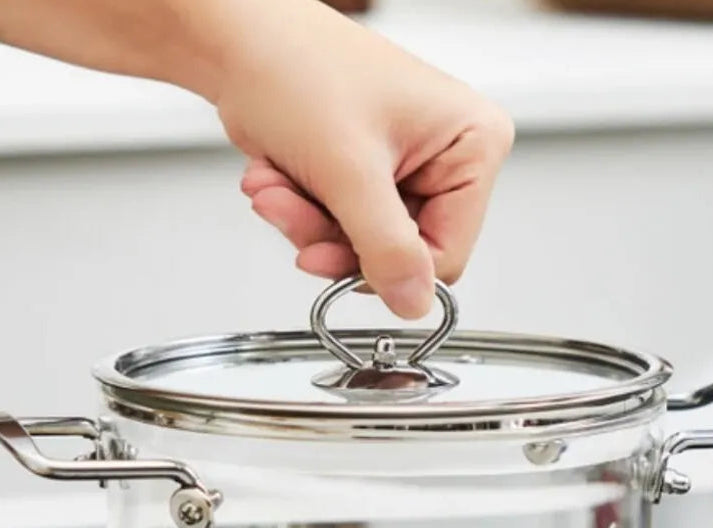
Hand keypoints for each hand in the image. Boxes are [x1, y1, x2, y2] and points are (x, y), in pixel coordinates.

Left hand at [219, 0, 513, 317]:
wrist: (239, 40)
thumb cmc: (297, 65)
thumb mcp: (349, 169)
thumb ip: (385, 247)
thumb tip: (412, 303)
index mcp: (473, 145)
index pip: (447, 254)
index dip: (388, 267)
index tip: (337, 260)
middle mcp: (448, 159)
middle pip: (400, 252)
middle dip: (336, 239)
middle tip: (294, 214)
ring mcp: (407, 171)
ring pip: (364, 246)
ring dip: (310, 225)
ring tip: (277, 187)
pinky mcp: (369, 178)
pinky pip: (342, 230)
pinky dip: (302, 213)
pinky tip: (278, 179)